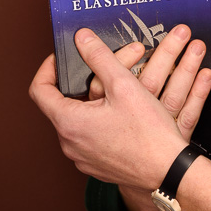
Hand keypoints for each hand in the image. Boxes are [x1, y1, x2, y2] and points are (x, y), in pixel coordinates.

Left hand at [29, 26, 210, 193]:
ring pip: (78, 122)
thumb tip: (82, 38)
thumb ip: (100, 57)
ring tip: (117, 92)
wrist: (169, 171)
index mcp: (69, 122)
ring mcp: (83, 158)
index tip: (62, 58)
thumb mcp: (124, 85)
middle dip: (80, 84)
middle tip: (101, 71)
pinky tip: (124, 116)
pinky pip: (91, 138)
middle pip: (62, 105)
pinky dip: (100, 122)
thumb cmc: (149, 133)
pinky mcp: (97, 165)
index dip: (48, 69)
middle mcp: (70, 144)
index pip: (40, 90)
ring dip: (92, 103)